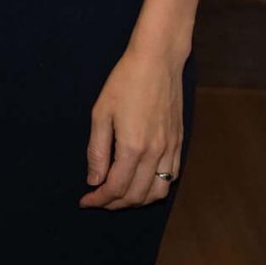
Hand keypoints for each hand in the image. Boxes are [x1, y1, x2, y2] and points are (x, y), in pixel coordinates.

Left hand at [81, 43, 183, 209]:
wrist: (158, 61)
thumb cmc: (125, 82)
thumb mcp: (101, 112)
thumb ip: (97, 150)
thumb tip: (94, 180)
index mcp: (132, 147)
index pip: (115, 188)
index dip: (99, 199)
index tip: (85, 200)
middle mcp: (155, 153)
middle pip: (137, 196)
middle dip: (115, 203)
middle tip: (99, 199)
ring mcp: (171, 149)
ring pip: (158, 192)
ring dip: (138, 200)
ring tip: (120, 195)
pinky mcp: (179, 142)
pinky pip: (172, 176)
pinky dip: (156, 188)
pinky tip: (142, 181)